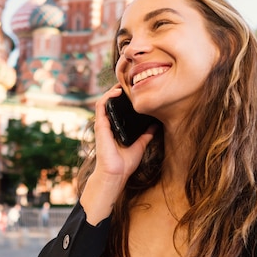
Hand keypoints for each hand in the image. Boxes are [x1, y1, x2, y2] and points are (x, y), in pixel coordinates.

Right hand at [80, 85, 156, 224]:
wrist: (116, 173)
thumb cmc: (125, 163)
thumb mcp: (140, 144)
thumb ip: (146, 134)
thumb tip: (156, 124)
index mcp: (115, 128)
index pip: (118, 108)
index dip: (124, 98)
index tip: (134, 90)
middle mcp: (108, 124)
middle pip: (111, 103)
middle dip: (118, 91)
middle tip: (129, 82)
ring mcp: (103, 124)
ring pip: (104, 101)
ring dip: (112, 91)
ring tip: (122, 84)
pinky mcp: (100, 125)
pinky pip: (101, 106)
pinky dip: (107, 97)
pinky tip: (116, 92)